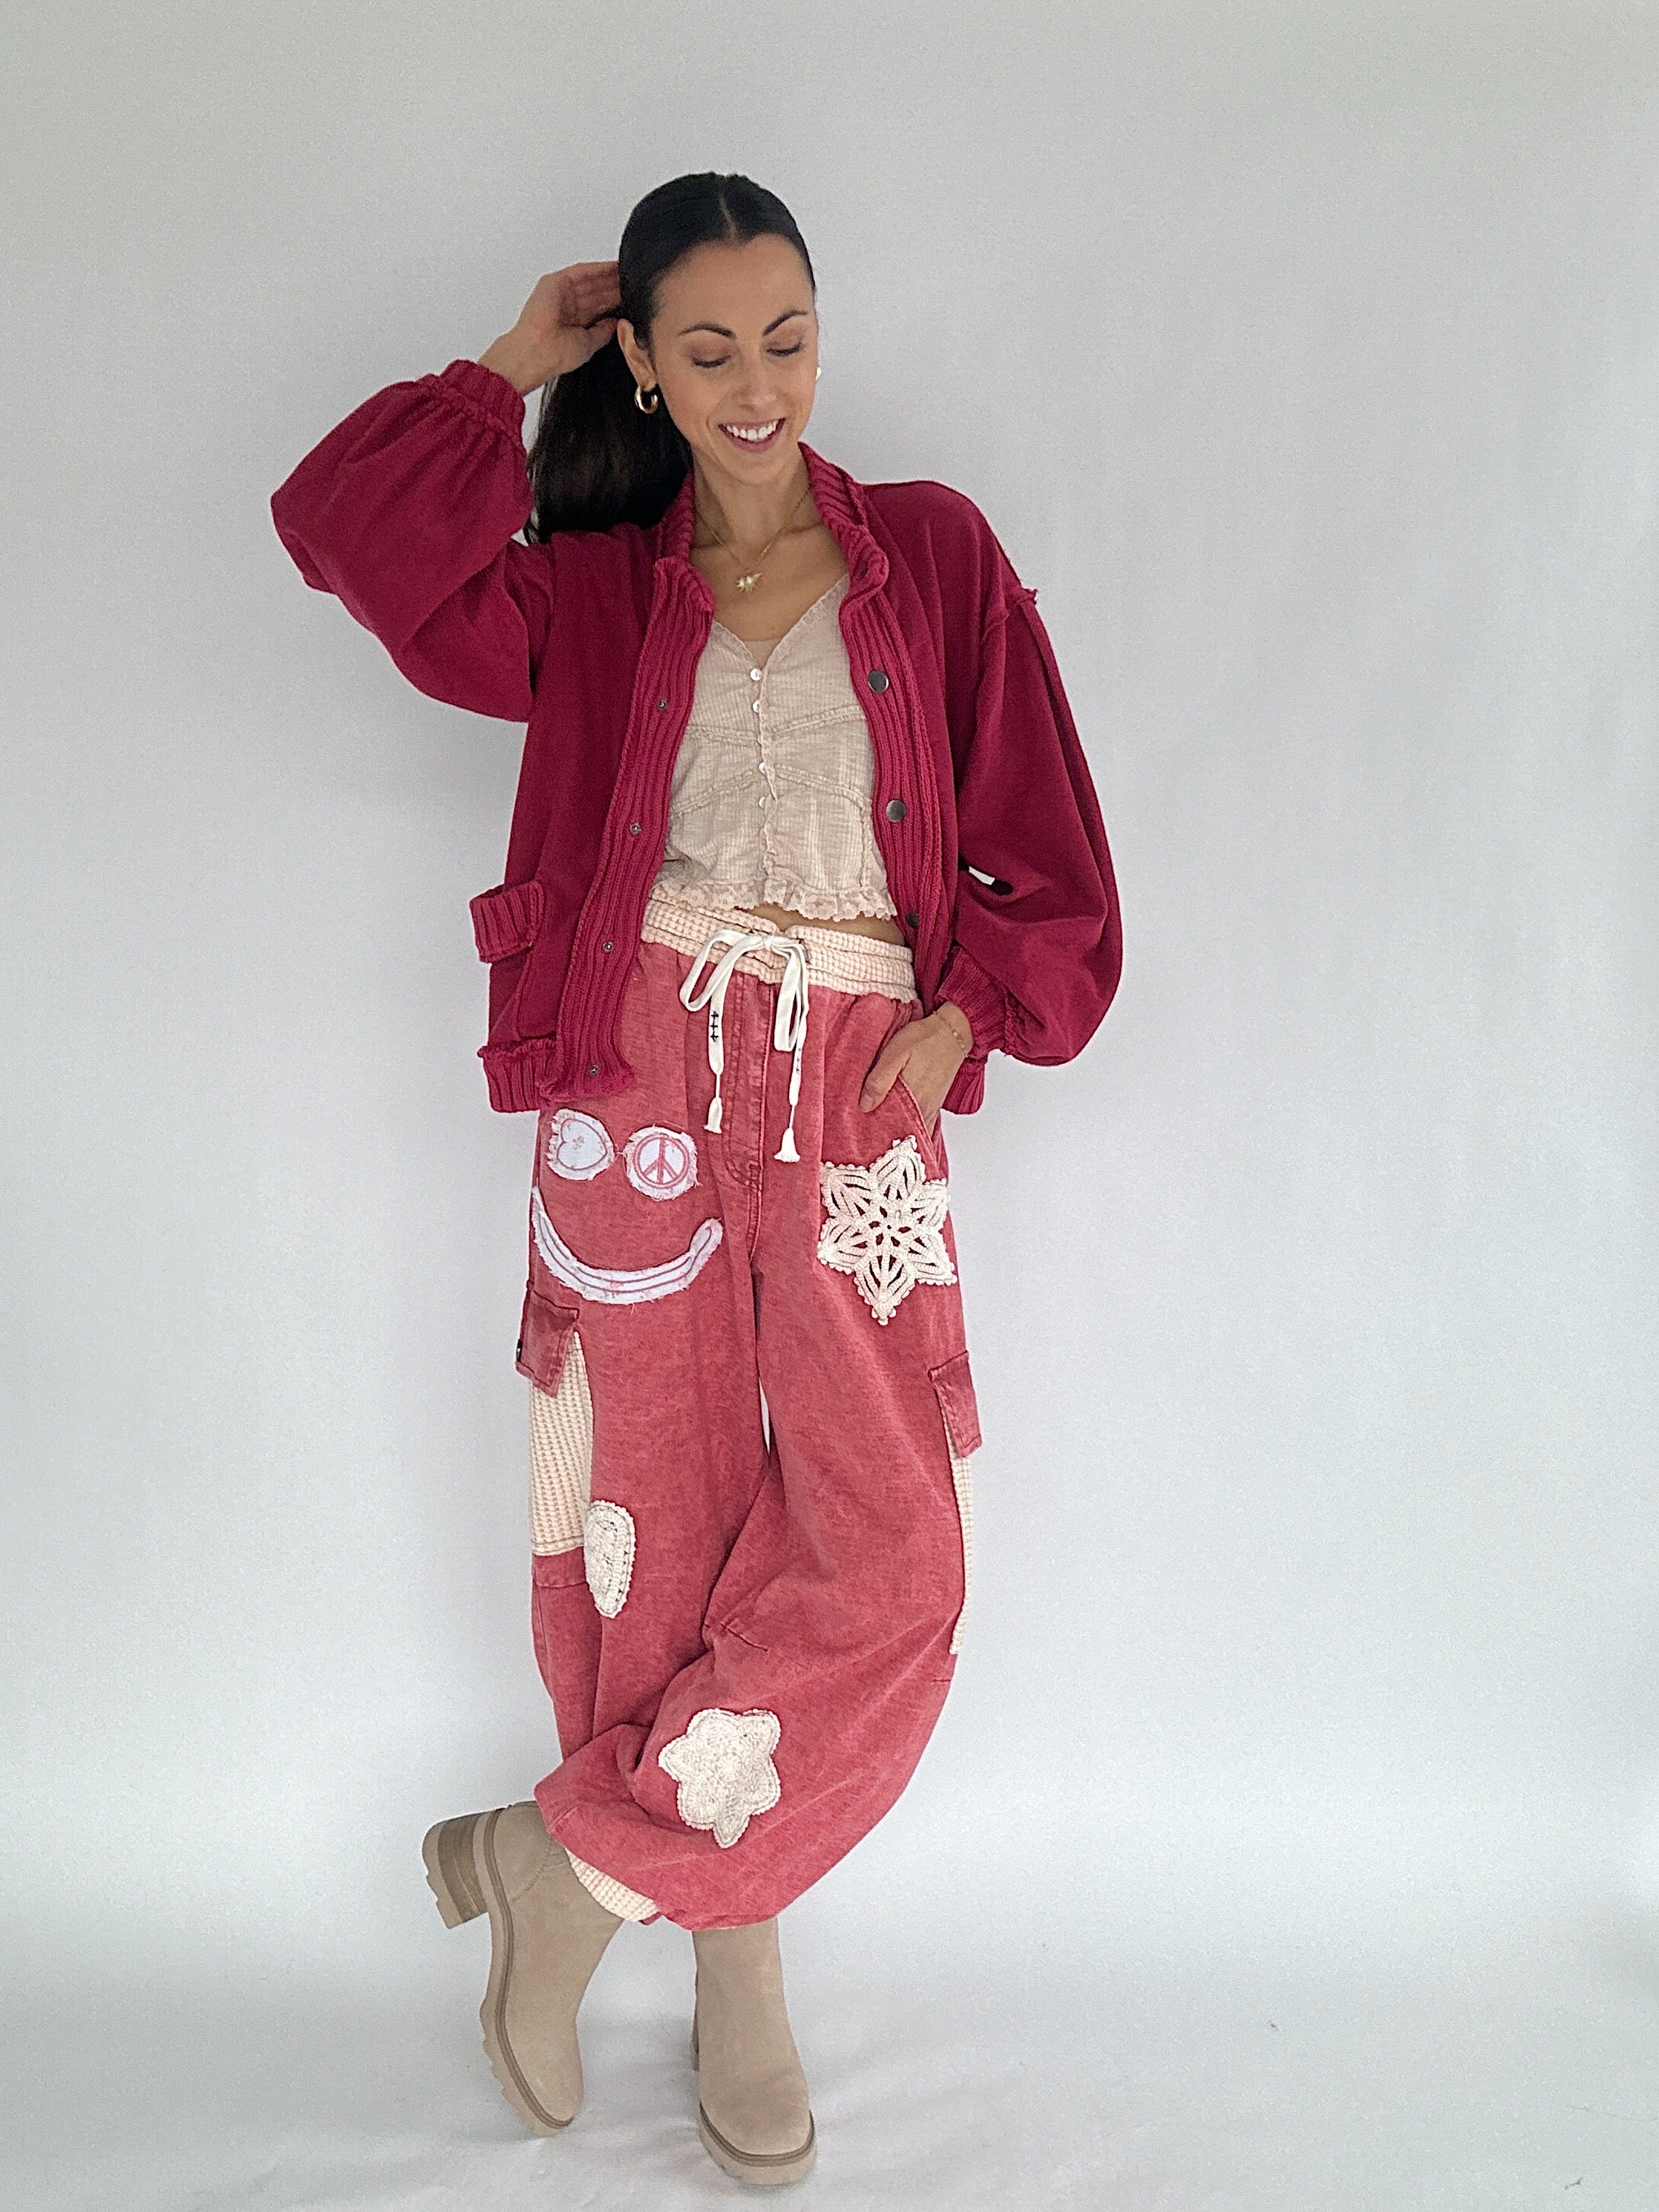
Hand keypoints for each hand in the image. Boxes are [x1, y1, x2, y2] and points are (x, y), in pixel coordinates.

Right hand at [478, 261, 621, 395]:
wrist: (535, 352)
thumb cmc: (554, 355)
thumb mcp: (588, 344)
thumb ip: (601, 332)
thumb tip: (615, 324)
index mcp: (570, 322)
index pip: (596, 306)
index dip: (613, 300)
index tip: (630, 296)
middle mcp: (565, 306)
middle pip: (594, 291)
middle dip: (613, 286)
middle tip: (633, 280)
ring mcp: (559, 292)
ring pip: (589, 280)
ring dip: (608, 276)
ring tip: (627, 271)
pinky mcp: (555, 282)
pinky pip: (580, 272)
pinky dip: (597, 269)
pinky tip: (612, 267)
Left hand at [859, 1004, 973, 1134]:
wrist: (952, 1032)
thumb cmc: (924, 1039)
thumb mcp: (896, 1053)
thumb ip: (880, 1080)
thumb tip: (865, 1105)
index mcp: (912, 1100)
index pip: (889, 1128)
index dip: (873, 1133)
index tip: (859, 1134)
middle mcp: (924, 1110)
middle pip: (900, 1134)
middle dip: (882, 1136)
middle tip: (863, 1134)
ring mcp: (930, 1109)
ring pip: (910, 1131)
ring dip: (894, 1132)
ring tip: (875, 1131)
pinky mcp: (934, 1105)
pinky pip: (921, 1126)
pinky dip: (909, 1129)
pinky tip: (896, 1127)